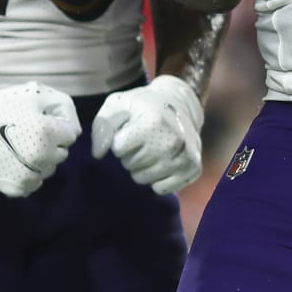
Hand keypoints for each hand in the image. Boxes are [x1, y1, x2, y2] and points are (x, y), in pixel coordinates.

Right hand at [0, 82, 80, 196]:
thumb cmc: (2, 108)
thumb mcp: (35, 94)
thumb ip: (63, 105)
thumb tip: (74, 129)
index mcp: (49, 133)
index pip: (70, 135)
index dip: (56, 127)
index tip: (41, 123)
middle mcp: (43, 157)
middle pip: (61, 153)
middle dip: (51, 144)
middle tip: (30, 134)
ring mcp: (31, 175)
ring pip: (48, 169)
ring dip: (41, 160)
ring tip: (21, 148)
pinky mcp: (17, 188)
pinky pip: (34, 183)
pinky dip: (28, 174)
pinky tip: (15, 161)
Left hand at [90, 75, 204, 193]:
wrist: (180, 103)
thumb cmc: (143, 105)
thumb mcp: (117, 104)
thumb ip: (102, 126)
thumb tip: (98, 154)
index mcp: (153, 122)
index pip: (117, 148)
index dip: (119, 139)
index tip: (130, 128)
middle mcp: (173, 141)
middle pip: (129, 164)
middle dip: (130, 153)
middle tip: (142, 137)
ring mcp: (185, 157)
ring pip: (142, 179)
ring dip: (141, 166)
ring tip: (152, 147)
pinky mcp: (193, 169)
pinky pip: (160, 189)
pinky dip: (157, 178)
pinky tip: (163, 159)